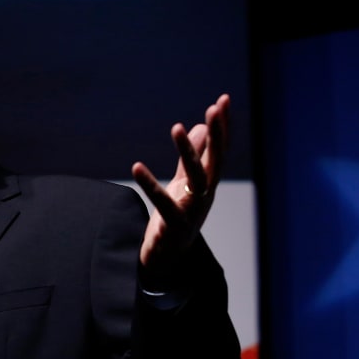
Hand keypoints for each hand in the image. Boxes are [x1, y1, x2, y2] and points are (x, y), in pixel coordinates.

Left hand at [131, 93, 229, 275]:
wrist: (167, 258)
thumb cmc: (177, 217)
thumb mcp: (183, 183)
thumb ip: (191, 156)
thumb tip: (198, 126)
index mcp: (207, 184)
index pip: (219, 151)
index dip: (222, 127)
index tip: (223, 100)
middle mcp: (205, 195)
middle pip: (216, 162)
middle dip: (217, 135)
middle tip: (214, 108)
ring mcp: (193, 211)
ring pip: (196, 179)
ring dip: (188, 152)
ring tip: (177, 127)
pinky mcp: (174, 226)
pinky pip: (163, 203)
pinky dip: (150, 185)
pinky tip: (136, 167)